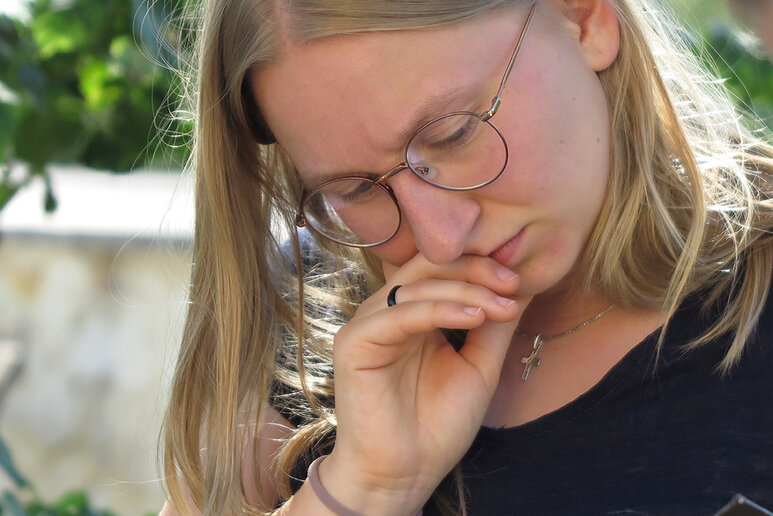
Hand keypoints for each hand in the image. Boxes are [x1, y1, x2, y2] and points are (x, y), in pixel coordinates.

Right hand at [320, 254, 529, 514]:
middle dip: (475, 269)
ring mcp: (367, 324)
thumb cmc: (438, 425)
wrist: (405, 473)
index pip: (442, 269)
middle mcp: (386, 312)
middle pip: (428, 266)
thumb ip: (494, 325)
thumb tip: (524, 284)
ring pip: (417, 286)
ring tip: (501, 307)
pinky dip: (440, 310)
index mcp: (412, 314)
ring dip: (466, 291)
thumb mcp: (478, 367)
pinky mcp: (354, 343)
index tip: (520, 282)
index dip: (481, 267)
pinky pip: (400, 314)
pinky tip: (474, 318)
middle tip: (512, 282)